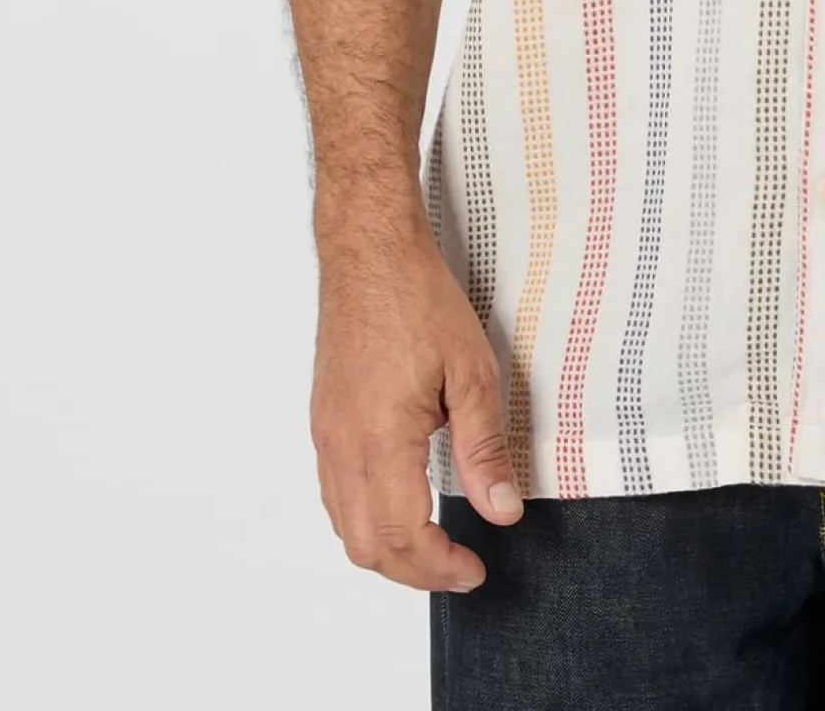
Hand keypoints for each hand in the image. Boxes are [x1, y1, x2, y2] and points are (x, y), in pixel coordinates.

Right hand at [310, 232, 524, 590]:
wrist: (369, 254)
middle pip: (368, 546)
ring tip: (435, 546)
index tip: (475, 570)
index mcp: (380, 441)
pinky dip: (366, 520)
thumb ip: (484, 448)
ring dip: (388, 550)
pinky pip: (335, 494)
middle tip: (460, 568)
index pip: (405, 537)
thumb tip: (502, 511)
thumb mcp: (472, 373)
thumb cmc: (418, 300)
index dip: (441, 568)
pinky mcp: (323, 422)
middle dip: (415, 572)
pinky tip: (401, 506)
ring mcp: (326, 436)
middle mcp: (342, 448)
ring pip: (345, 526)